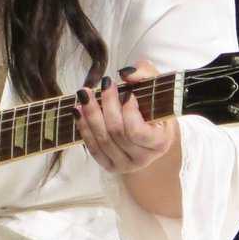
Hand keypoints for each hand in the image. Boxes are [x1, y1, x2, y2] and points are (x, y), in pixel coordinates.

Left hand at [72, 59, 179, 174]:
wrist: (151, 132)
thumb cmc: (154, 108)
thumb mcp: (157, 87)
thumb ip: (145, 74)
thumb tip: (125, 73)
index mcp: (160, 142)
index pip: (137, 132)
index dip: (128, 112)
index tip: (127, 93)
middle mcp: (143, 158)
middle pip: (116, 133)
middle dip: (107, 105)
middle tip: (104, 85)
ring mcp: (125, 164)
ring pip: (102, 140)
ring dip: (91, 115)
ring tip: (84, 94)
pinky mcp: (110, 166)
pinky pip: (93, 149)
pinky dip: (84, 128)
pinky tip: (78, 111)